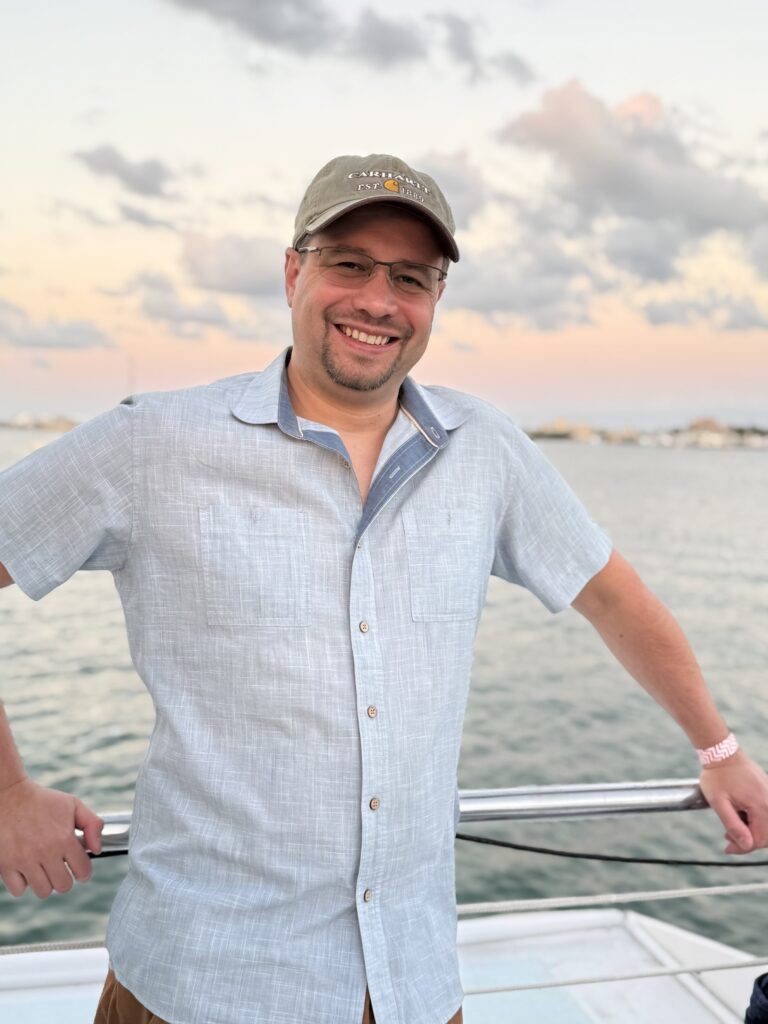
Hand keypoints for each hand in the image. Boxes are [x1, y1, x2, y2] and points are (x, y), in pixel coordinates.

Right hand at [0, 778, 102, 897]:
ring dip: (46, 883)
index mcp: (64, 838)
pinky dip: (23, 884)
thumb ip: (92, 824)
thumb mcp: (73, 805)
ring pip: (43, 892)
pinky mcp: (6, 865)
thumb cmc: (43, 801)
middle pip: (64, 886)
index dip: (85, 872)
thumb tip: (98, 849)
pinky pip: (19, 891)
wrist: (9, 796)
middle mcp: (45, 852)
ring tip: (44, 868)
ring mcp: (24, 860)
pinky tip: (26, 869)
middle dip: (66, 878)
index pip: (83, 870)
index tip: (80, 870)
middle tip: (61, 868)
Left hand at [698, 751, 767, 853]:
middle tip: (728, 837)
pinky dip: (755, 820)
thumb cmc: (718, 776)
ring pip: (767, 825)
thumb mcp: (719, 803)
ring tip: (732, 825)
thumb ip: (733, 825)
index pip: (759, 839)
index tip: (727, 848)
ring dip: (752, 830)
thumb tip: (746, 845)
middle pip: (767, 834)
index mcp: (761, 805)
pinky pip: (766, 813)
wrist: (722, 753)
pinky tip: (740, 815)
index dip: (743, 847)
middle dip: (748, 840)